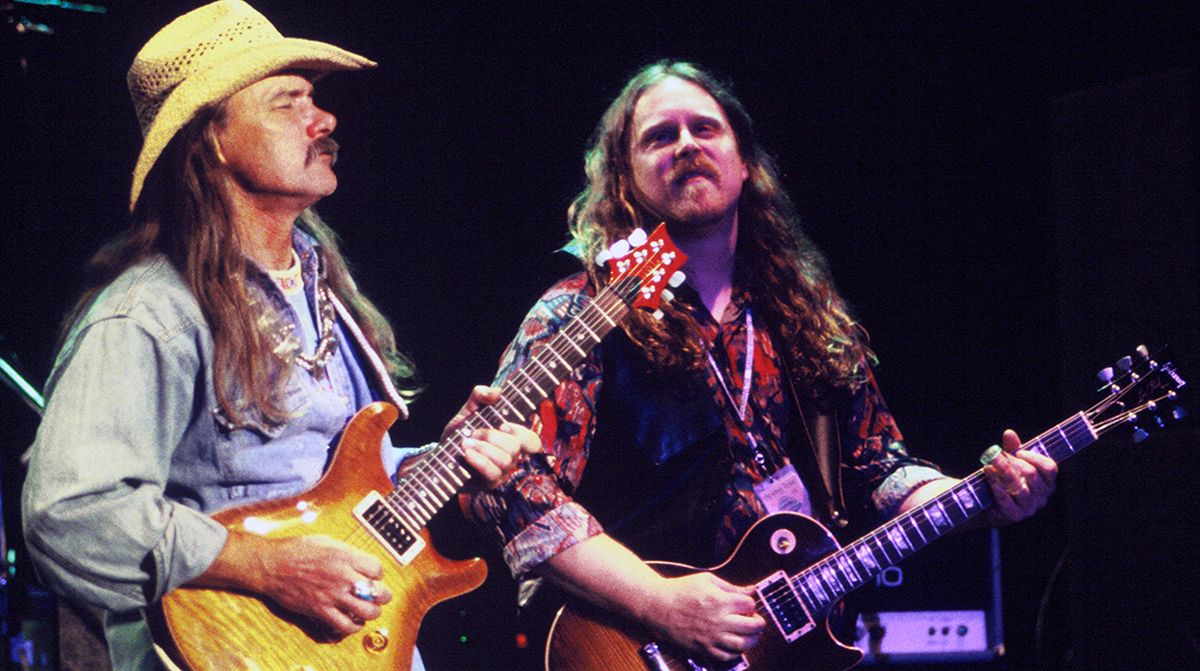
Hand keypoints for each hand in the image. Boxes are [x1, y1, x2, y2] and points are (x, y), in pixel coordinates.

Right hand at [251, 534, 392, 636]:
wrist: (272, 565)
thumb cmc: (296, 550)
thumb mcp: (327, 542)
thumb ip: (347, 553)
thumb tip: (360, 562)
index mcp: (345, 557)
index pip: (377, 569)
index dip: (377, 574)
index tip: (372, 576)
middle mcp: (343, 577)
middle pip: (378, 592)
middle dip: (382, 595)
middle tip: (379, 596)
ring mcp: (332, 595)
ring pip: (367, 611)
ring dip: (372, 612)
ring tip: (369, 610)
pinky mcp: (320, 610)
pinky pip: (345, 625)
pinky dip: (353, 627)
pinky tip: (353, 622)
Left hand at [443, 385, 541, 488]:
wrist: (440, 455)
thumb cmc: (459, 433)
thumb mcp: (468, 411)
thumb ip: (480, 396)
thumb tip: (495, 392)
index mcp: (510, 439)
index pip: (532, 441)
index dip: (521, 432)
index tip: (502, 425)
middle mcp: (511, 457)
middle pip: (515, 447)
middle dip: (491, 436)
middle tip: (474, 432)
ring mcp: (502, 472)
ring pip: (505, 460)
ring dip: (483, 448)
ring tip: (466, 443)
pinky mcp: (490, 484)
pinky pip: (492, 473)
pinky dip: (479, 460)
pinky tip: (467, 453)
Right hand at [644, 572, 765, 662]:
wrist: (658, 605)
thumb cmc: (679, 591)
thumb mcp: (706, 580)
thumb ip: (731, 587)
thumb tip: (750, 590)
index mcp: (719, 600)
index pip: (749, 605)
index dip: (751, 604)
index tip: (747, 605)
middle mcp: (718, 620)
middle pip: (752, 626)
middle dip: (758, 623)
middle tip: (756, 621)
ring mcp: (711, 637)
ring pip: (742, 644)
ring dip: (752, 640)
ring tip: (751, 635)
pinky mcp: (703, 648)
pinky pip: (726, 656)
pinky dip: (735, 653)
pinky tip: (734, 645)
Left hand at [984, 429, 1057, 523]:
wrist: (988, 505)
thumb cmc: (1004, 480)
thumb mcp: (1011, 463)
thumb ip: (1012, 449)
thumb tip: (1009, 433)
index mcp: (1047, 483)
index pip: (1050, 468)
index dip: (1034, 457)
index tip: (1018, 452)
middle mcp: (1042, 497)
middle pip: (1031, 475)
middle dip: (1012, 462)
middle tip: (995, 454)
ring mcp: (1029, 508)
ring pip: (1018, 487)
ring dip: (1002, 472)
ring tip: (987, 464)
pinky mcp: (1014, 516)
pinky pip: (1006, 501)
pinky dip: (996, 487)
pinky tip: (989, 478)